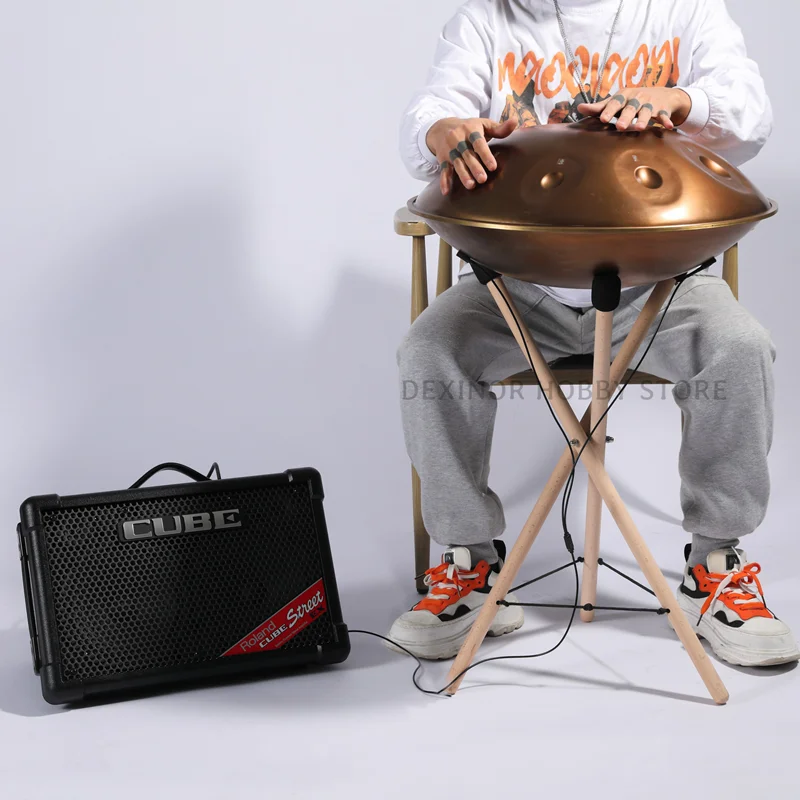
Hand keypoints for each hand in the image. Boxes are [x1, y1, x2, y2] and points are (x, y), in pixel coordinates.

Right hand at [426, 117, 517, 194]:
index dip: (485, 154)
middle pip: (467, 155)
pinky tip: (446, 191)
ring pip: (457, 163)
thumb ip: (499, 128)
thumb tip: (515, 121)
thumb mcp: (483, 125)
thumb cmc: (469, 128)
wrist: (441, 127)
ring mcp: (449, 150)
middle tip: (483, 179)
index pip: (478, 142)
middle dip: (475, 167)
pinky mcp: (442, 159)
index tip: (493, 166)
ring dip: (463, 175)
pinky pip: (443, 170)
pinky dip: (444, 181)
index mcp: (470, 130)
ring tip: (470, 185)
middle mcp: (458, 139)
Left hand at [577, 87, 691, 131]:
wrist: (662, 94)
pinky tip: (668, 126)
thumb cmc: (632, 101)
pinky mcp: (662, 109)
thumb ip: (599, 107)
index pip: (614, 103)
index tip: (602, 119)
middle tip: (619, 127)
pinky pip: (664, 115)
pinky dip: (666, 120)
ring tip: (639, 128)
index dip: (609, 110)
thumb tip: (579, 108)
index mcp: (624, 96)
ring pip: (646, 111)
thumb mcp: (617, 102)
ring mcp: (650, 103)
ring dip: (644, 118)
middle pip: (630, 108)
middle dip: (625, 116)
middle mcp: (637, 98)